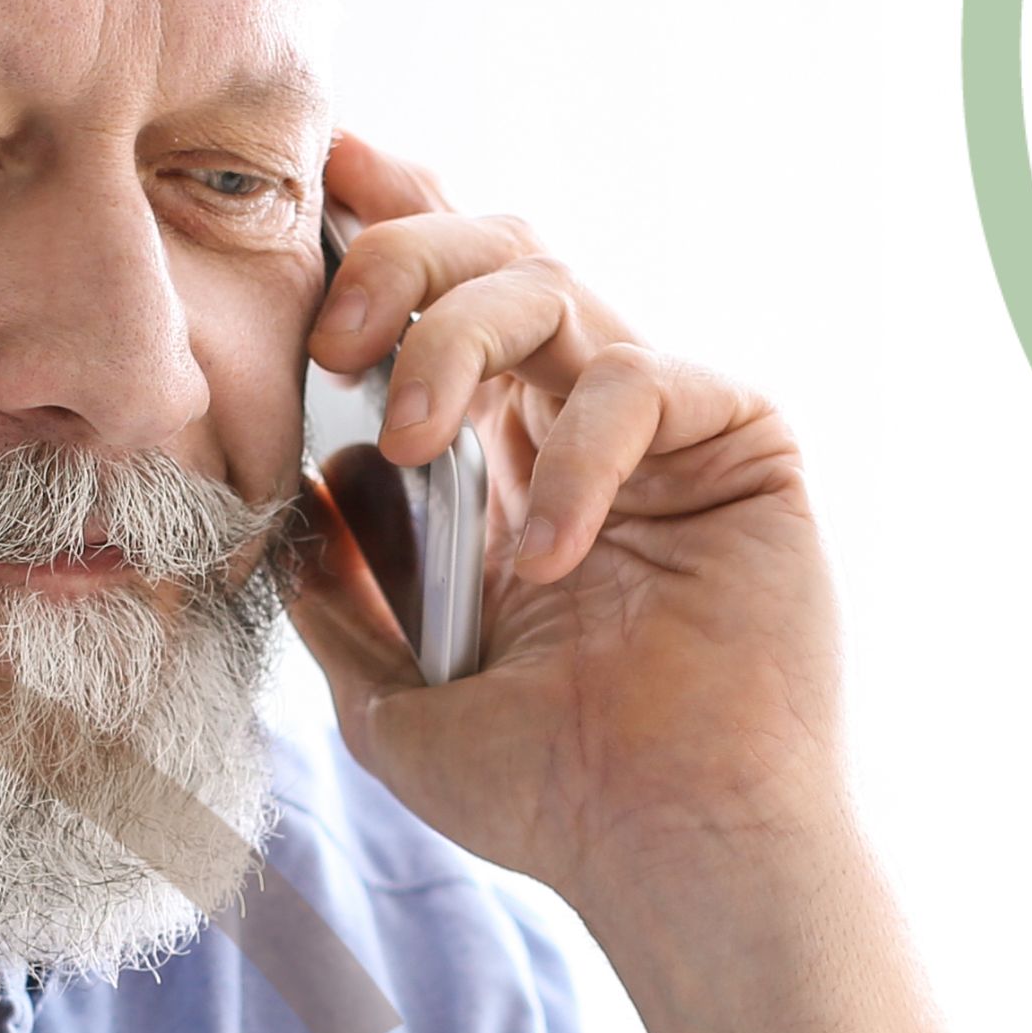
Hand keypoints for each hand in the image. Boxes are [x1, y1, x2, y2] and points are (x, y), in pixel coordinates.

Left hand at [281, 134, 842, 902]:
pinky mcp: (745, 440)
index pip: (445, 299)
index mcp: (507, 458)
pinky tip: (546, 557)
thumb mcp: (389, 695)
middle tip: (332, 338)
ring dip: (453, 338)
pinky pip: (642, 380)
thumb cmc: (553, 792)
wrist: (669, 854)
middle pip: (496, 250)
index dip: (389, 219)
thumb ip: (336, 591)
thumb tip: (286, 493)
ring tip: (410, 441)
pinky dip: (574, 456)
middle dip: (398, 259)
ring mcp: (667, 425)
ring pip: (554, 283)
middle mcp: (584, 420)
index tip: (321, 178)